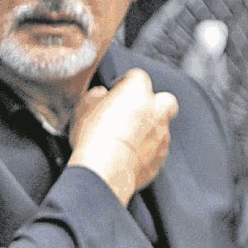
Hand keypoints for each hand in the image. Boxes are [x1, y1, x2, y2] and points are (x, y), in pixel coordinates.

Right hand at [68, 69, 178, 203]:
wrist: (106, 170)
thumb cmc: (94, 138)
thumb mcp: (83, 107)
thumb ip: (96, 96)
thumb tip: (99, 96)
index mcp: (137, 91)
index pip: (138, 77)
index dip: (126, 82)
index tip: (117, 91)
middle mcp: (156, 111)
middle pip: (164, 100)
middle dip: (154, 104)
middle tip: (135, 111)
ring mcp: (161, 136)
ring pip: (162, 127)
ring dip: (149, 130)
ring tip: (127, 139)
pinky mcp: (160, 159)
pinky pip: (157, 151)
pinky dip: (147, 152)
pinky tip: (129, 156)